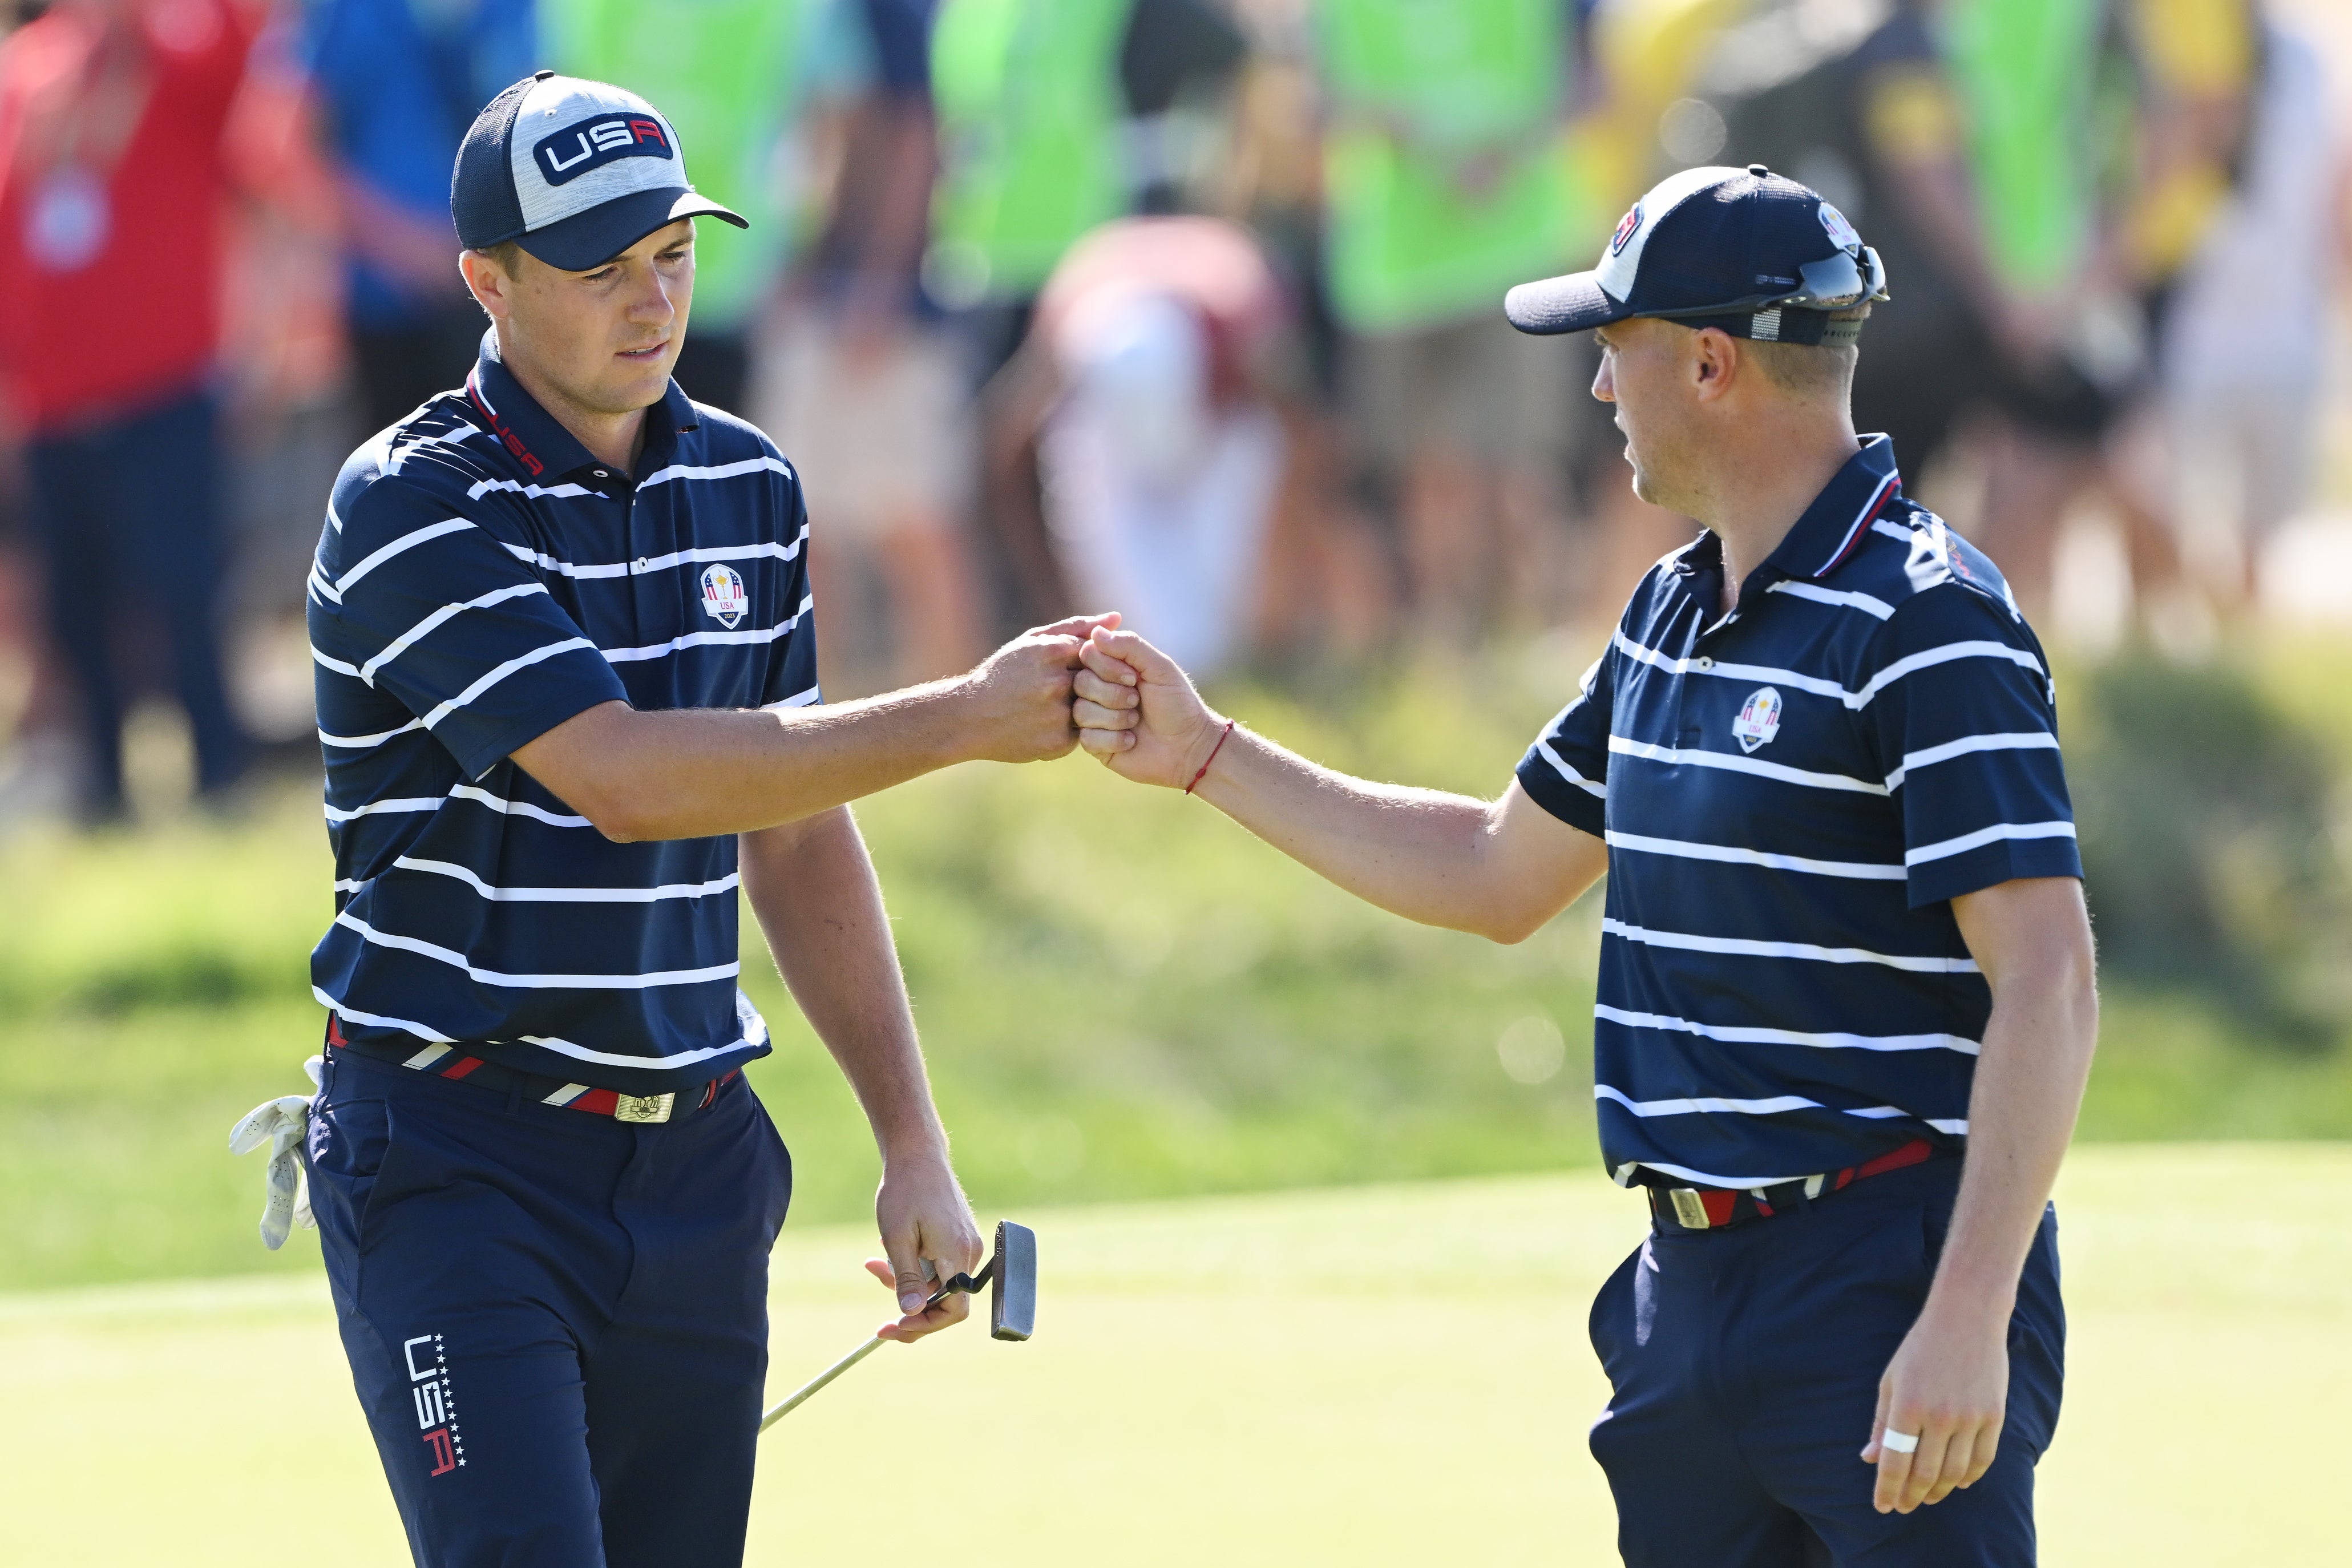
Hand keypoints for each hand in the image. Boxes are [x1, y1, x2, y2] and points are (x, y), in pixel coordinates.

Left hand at [869, 1150, 984, 1342]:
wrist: (917, 1154)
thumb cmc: (906, 1191)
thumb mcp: (898, 1238)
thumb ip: (907, 1278)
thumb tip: (911, 1313)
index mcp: (956, 1256)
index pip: (953, 1311)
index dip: (924, 1325)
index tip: (894, 1326)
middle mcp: (969, 1253)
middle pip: (943, 1298)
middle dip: (907, 1300)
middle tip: (876, 1292)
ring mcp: (966, 1244)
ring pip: (937, 1281)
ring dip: (905, 1278)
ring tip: (874, 1262)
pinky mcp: (959, 1236)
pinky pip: (938, 1263)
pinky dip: (914, 1263)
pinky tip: (890, 1247)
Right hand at [954, 613, 1120, 763]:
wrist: (970, 718)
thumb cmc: (1004, 674)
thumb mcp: (1034, 643)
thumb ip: (1076, 628)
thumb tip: (1117, 618)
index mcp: (1051, 652)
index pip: (1101, 651)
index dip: (1105, 660)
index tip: (1102, 667)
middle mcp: (1056, 682)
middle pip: (1104, 681)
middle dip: (1108, 686)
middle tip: (1111, 688)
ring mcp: (1057, 714)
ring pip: (1099, 709)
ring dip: (1100, 709)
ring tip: (1089, 707)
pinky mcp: (1058, 742)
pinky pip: (1085, 734)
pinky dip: (1080, 729)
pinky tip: (1067, 727)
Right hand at [1073, 628, 1224, 788]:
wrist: (1189, 746)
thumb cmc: (1177, 704)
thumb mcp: (1160, 667)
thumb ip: (1131, 646)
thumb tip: (1096, 632)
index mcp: (1113, 667)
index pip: (1087, 654)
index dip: (1106, 667)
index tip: (1134, 678)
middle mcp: (1099, 689)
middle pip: (1080, 683)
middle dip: (1113, 695)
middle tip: (1137, 702)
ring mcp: (1095, 717)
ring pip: (1081, 711)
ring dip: (1115, 718)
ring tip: (1136, 722)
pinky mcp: (1095, 744)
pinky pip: (1087, 738)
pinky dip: (1113, 740)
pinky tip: (1131, 741)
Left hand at [1862, 1299, 2009, 1512]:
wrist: (1966, 1318)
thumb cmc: (1920, 1349)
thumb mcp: (1891, 1381)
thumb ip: (1882, 1422)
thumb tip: (1870, 1459)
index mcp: (1908, 1405)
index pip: (1895, 1462)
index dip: (1888, 1489)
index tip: (1883, 1506)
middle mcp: (1940, 1416)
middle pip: (1925, 1473)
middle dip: (1911, 1496)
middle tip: (1904, 1506)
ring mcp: (1970, 1417)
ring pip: (1954, 1472)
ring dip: (1938, 1491)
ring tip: (1927, 1498)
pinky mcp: (1994, 1416)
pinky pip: (1983, 1460)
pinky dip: (1968, 1477)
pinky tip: (1956, 1483)